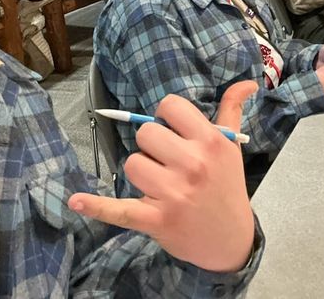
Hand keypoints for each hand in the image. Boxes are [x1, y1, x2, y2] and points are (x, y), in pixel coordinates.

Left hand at [68, 81, 257, 272]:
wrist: (232, 240)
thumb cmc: (227, 187)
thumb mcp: (232, 148)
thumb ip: (232, 110)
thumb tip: (247, 82)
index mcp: (211, 142)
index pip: (170, 106)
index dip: (166, 116)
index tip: (173, 130)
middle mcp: (192, 164)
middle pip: (146, 133)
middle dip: (152, 145)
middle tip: (168, 161)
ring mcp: (173, 194)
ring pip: (132, 163)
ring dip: (141, 171)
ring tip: (159, 183)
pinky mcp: (156, 220)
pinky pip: (119, 209)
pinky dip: (96, 207)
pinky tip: (76, 201)